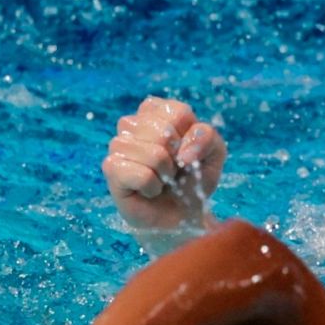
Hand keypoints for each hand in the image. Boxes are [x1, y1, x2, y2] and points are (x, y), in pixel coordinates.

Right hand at [102, 96, 227, 233]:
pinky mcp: (110, 168)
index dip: (190, 137)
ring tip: (161, 179)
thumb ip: (207, 137)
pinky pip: (141, 174)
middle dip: (177, 158)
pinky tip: (149, 190)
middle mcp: (133, 123)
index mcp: (157, 111)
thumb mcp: (214, 153)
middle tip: (173, 169)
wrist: (180, 213)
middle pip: (164, 132)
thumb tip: (183, 151)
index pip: (178, 113)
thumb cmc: (192, 178)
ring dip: (166, 174)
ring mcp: (118, 144)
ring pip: (154, 154)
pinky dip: (153, 187)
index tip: (187, 152)